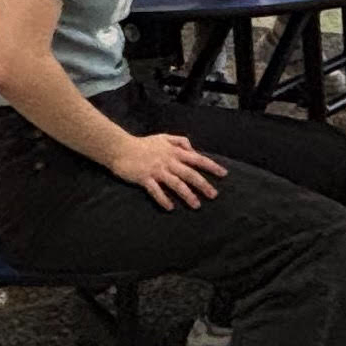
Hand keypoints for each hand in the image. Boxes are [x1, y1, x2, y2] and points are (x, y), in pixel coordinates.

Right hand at [110, 130, 224, 209]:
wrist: (121, 148)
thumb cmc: (143, 144)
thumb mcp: (164, 137)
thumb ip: (180, 141)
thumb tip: (193, 149)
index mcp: (175, 151)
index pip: (198, 159)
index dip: (211, 166)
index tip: (223, 174)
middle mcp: (169, 161)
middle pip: (190, 174)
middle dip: (203, 184)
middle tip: (213, 195)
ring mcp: (157, 170)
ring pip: (176, 184)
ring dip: (187, 195)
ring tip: (196, 205)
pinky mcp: (145, 178)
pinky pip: (156, 191)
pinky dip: (163, 199)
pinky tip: (171, 207)